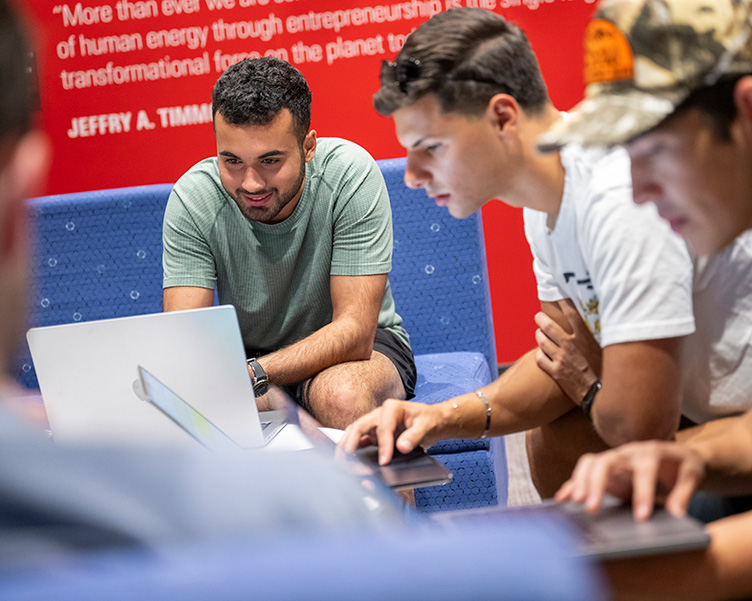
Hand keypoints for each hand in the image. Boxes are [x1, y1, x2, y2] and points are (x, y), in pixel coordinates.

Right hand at [338, 399, 446, 464]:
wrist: (433, 420)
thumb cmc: (430, 420)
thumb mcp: (427, 426)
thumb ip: (415, 436)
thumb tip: (402, 447)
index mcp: (392, 408)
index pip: (382, 427)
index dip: (383, 445)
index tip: (384, 462)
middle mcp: (379, 415)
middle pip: (358, 427)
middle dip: (350, 445)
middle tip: (348, 463)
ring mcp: (374, 425)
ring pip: (354, 434)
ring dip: (346, 448)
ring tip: (342, 464)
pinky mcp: (373, 435)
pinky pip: (359, 443)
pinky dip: (352, 452)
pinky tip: (349, 464)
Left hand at [535, 301, 601, 404]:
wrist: (600, 394)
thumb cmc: (607, 371)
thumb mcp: (605, 348)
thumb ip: (598, 336)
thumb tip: (601, 323)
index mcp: (584, 336)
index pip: (571, 313)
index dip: (562, 302)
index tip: (557, 297)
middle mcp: (570, 344)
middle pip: (548, 326)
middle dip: (541, 319)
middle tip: (538, 317)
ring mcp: (561, 358)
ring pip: (541, 341)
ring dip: (539, 336)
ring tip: (538, 334)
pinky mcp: (555, 372)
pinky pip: (540, 359)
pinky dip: (539, 354)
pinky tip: (541, 353)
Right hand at [555, 440, 706, 520]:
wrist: (674, 455)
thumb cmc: (682, 465)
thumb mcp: (692, 475)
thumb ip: (684, 494)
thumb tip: (678, 515)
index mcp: (650, 452)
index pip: (644, 470)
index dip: (643, 493)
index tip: (641, 517)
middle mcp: (626, 453)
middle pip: (606, 462)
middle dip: (596, 484)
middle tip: (592, 508)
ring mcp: (612, 459)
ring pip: (589, 464)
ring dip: (580, 482)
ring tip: (575, 503)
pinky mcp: (603, 469)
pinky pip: (583, 473)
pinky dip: (572, 485)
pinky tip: (563, 499)